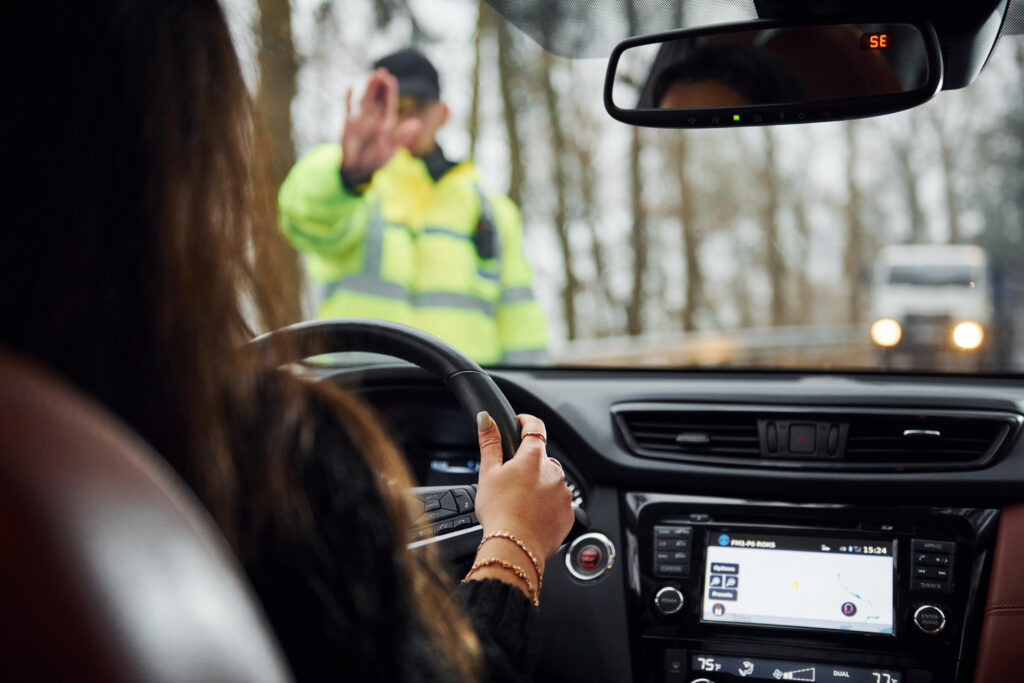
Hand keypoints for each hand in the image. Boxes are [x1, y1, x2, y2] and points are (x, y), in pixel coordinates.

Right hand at [340, 69, 422, 177]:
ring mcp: (361, 120)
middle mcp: (374, 119)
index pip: (389, 104)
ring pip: (366, 100)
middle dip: (380, 86)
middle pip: (378, 98)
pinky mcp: (349, 124)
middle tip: (381, 72)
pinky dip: (349, 98)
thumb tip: (418, 124)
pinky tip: (351, 86)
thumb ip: (401, 136)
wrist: (357, 170)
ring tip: (371, 75)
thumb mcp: (389, 148)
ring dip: (368, 88)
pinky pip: (349, 108)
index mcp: (386, 124)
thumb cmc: (375, 161)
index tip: (391, 79)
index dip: (390, 92)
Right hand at [474, 412, 574, 563]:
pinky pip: (560, 503)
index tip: (522, 422)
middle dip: (530, 465)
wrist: (515, 547)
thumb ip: (490, 443)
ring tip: (521, 503)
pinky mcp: (569, 513)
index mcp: (533, 457)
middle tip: (512, 480)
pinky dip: (548, 505)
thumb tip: (486, 419)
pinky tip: (532, 515)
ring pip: (552, 482)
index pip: (535, 427)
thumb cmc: (499, 511)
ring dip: (541, 486)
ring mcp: (564, 493)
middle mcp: (553, 471)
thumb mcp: (488, 473)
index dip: (527, 421)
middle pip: (543, 459)